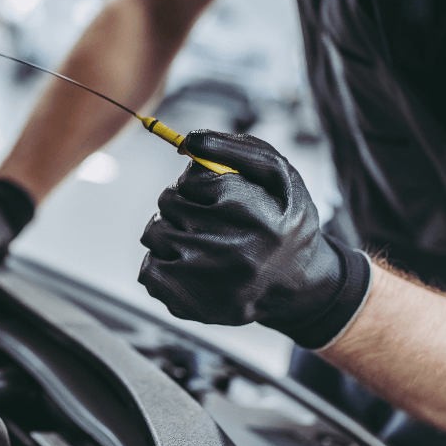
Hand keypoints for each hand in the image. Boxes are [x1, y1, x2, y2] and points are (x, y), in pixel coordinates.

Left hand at [138, 130, 370, 349]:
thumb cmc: (283, 220)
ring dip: (169, 230)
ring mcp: (208, 283)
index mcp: (257, 216)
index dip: (198, 181)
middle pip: (168, 202)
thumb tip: (188, 140)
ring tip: (199, 240)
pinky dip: (161, 262)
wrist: (298, 284)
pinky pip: (147, 270)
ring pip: (153, 233)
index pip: (193, 179)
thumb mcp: (278, 174)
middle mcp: (233, 253)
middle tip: (208, 217)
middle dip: (182, 202)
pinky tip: (188, 264)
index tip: (216, 192)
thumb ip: (234, 149)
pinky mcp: (190, 304)